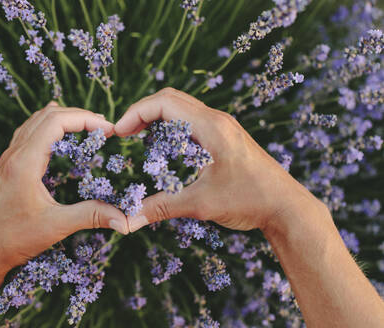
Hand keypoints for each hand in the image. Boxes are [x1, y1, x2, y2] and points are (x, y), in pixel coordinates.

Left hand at [0, 103, 128, 275]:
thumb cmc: (12, 240)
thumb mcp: (55, 226)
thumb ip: (91, 216)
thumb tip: (124, 220)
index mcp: (24, 163)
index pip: (56, 121)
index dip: (85, 119)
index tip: (108, 129)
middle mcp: (13, 155)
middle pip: (46, 116)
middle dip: (78, 116)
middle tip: (103, 127)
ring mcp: (7, 159)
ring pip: (35, 121)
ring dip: (62, 118)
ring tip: (87, 126)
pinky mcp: (6, 167)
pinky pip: (27, 133)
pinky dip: (47, 126)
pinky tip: (56, 134)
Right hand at [115, 88, 324, 231]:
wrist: (287, 207)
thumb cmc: (250, 200)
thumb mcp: (201, 204)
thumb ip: (161, 208)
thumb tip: (128, 220)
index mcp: (211, 127)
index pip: (164, 103)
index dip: (136, 113)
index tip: (118, 133)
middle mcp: (218, 120)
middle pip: (171, 99)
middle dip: (142, 112)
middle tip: (124, 133)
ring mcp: (224, 127)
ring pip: (183, 108)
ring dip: (158, 117)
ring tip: (139, 137)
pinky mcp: (228, 137)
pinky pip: (193, 120)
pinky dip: (173, 126)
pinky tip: (166, 147)